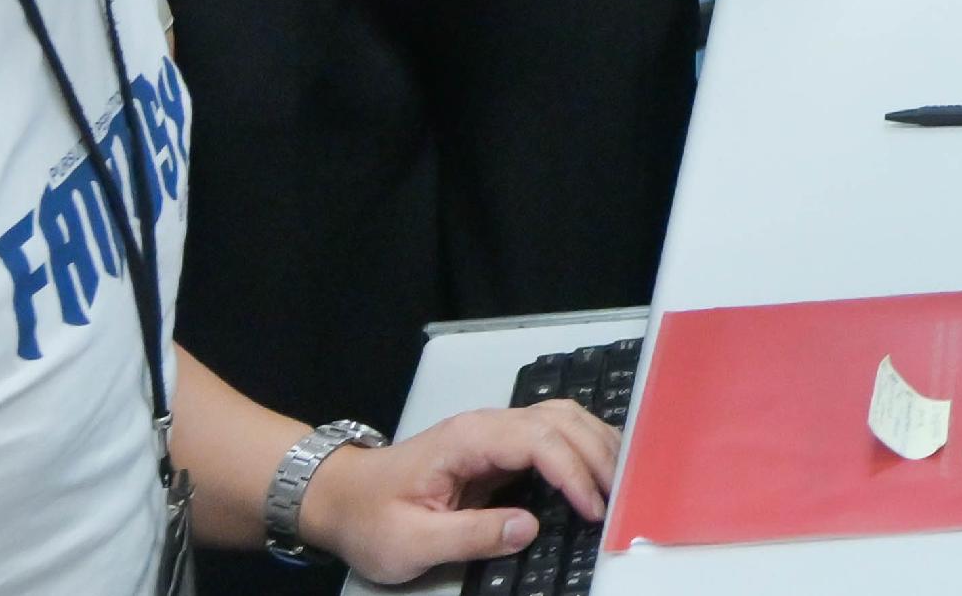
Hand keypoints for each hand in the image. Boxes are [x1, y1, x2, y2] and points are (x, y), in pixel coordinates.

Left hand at [301, 402, 619, 586]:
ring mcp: (493, 432)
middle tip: (620, 499)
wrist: (340, 498)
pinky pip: (553, 434)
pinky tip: (598, 468)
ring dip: (596, 445)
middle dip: (597, 457)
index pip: (538, 441)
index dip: (573, 473)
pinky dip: (583, 446)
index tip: (592, 510)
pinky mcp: (498, 447)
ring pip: (562, 419)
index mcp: (467, 440)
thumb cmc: (370, 519)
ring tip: (619, 483)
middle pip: (560, 421)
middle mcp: (486, 425)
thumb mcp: (411, 542)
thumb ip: (471, 535)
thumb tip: (529, 528)